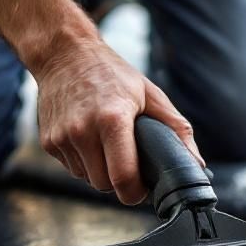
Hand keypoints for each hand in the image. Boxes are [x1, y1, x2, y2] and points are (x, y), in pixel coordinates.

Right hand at [35, 39, 202, 204]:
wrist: (64, 54)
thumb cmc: (112, 73)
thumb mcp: (150, 95)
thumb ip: (176, 130)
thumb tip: (197, 164)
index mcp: (112, 119)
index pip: (123, 178)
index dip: (135, 192)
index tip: (142, 189)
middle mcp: (83, 131)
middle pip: (104, 185)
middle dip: (119, 181)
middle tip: (128, 162)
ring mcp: (62, 137)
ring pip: (87, 179)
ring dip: (100, 172)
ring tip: (107, 144)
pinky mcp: (48, 142)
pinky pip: (72, 168)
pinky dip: (84, 162)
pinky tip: (89, 139)